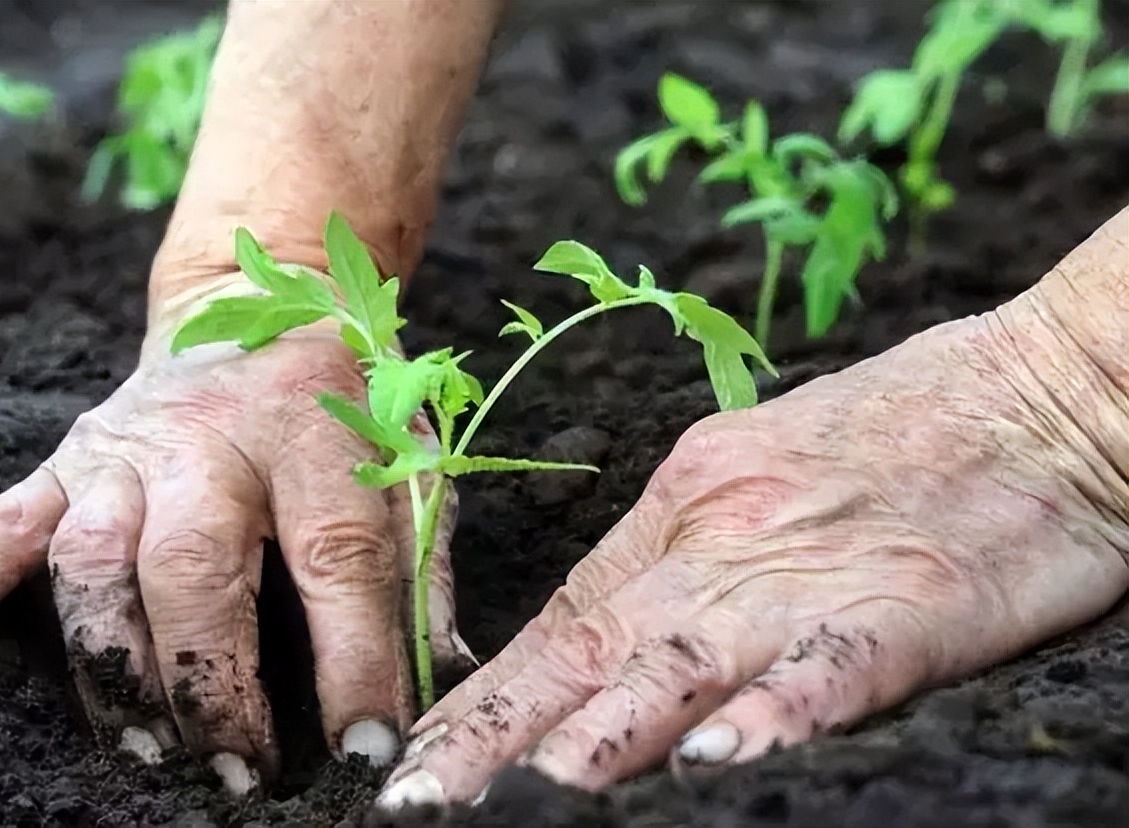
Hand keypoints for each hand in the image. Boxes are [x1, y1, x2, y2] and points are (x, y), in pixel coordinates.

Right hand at [0, 278, 469, 792]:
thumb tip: (441, 677)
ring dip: (111, 662)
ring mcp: (131, 446)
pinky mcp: (74, 454)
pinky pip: (8, 518)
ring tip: (144, 747)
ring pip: (93, 558)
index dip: (354, 662)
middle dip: (211, 682)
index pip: (338, 558)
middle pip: (195, 566)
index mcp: (315, 432)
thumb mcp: (412, 459)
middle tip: (237, 770)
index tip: (364, 748)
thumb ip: (424, 566)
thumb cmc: (351, 397)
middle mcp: (213, 436)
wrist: (265, 295)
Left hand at [377, 302, 1127, 807]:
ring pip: (681, 662)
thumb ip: (682, 547)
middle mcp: (725, 540)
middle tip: (417, 796)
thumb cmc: (895, 428)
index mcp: (686, 504)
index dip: (486, 694)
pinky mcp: (908, 604)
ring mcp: (810, 572)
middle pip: (591, 649)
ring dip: (597, 735)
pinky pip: (827, 666)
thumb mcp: (754, 466)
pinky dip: (769, 713)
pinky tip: (714, 760)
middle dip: (497, 734)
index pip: (565, 617)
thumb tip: (603, 623)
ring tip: (522, 795)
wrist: (1040, 388)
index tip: (421, 750)